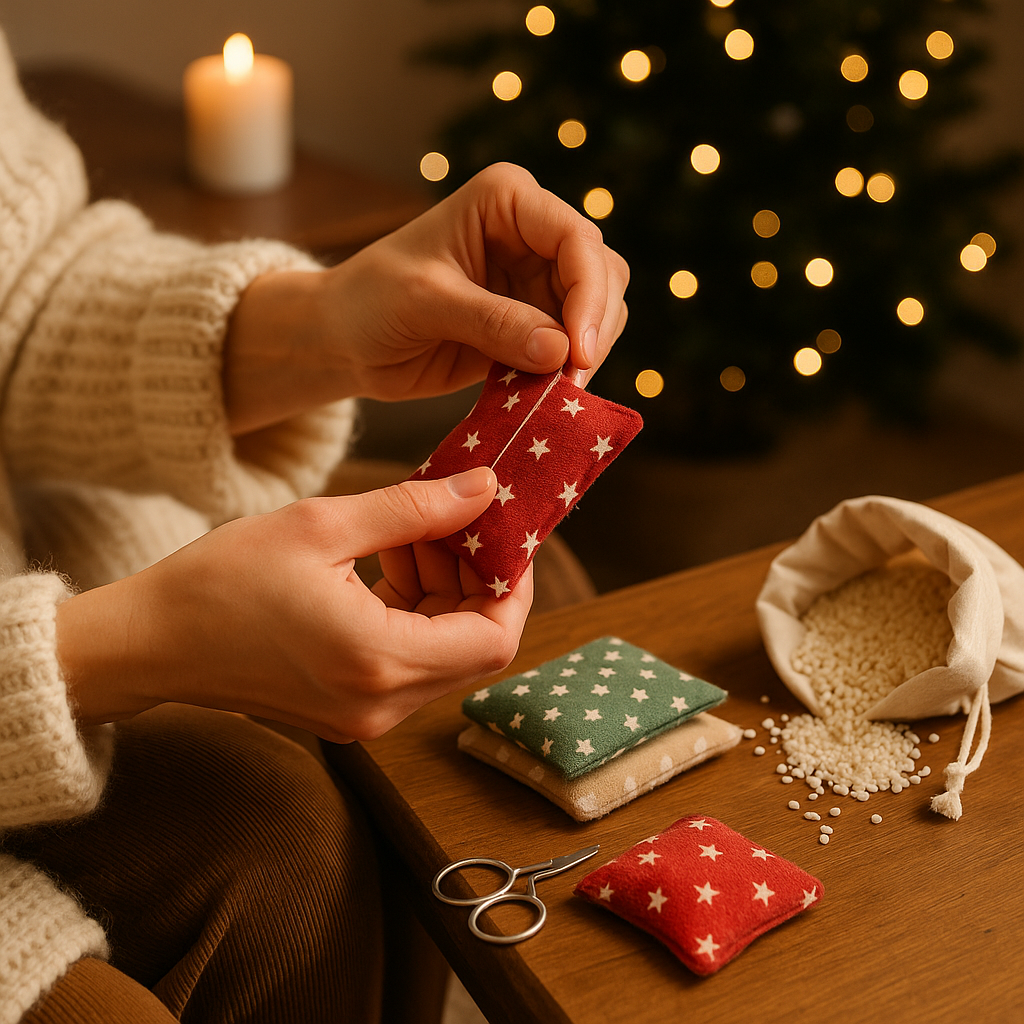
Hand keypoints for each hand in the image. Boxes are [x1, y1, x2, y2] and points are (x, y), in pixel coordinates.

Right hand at [56, 467, 531, 742]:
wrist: (150, 641)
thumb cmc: (220, 580)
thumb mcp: (322, 525)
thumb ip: (414, 509)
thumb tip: (483, 489)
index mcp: (379, 662)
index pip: (494, 639)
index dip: (514, 586)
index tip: (504, 534)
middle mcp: (381, 705)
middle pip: (475, 646)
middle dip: (475, 580)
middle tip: (451, 522)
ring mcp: (365, 716)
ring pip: (444, 652)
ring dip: (444, 594)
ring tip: (408, 536)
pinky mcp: (349, 711)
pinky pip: (410, 663)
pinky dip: (415, 614)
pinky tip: (387, 565)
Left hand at [224, 163, 629, 433]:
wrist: (344, 341)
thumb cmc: (371, 300)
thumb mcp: (427, 303)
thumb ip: (493, 323)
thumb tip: (562, 351)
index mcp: (507, 202)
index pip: (576, 239)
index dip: (589, 294)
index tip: (577, 352)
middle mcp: (532, 234)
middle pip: (601, 275)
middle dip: (593, 328)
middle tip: (572, 381)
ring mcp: (535, 282)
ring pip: (596, 314)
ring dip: (585, 354)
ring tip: (558, 393)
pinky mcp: (531, 326)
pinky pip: (570, 350)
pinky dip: (567, 374)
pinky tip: (549, 398)